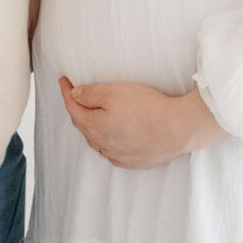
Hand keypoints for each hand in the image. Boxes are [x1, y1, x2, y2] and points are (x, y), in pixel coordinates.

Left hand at [58, 77, 224, 168]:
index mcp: (94, 126)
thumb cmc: (148, 108)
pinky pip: (114, 152)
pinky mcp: (135, 161)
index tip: (63, 81)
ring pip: (98, 142)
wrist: (178, 129)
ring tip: (94, 117)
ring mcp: (119, 155)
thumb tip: (74, 95)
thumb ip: (90, 93)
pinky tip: (115, 137)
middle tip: (76, 96)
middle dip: (78, 110)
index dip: (66, 92)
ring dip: (93, 129)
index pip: (73, 108)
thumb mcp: (114, 92)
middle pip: (84, 126)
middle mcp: (103, 145)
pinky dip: (109, 143)